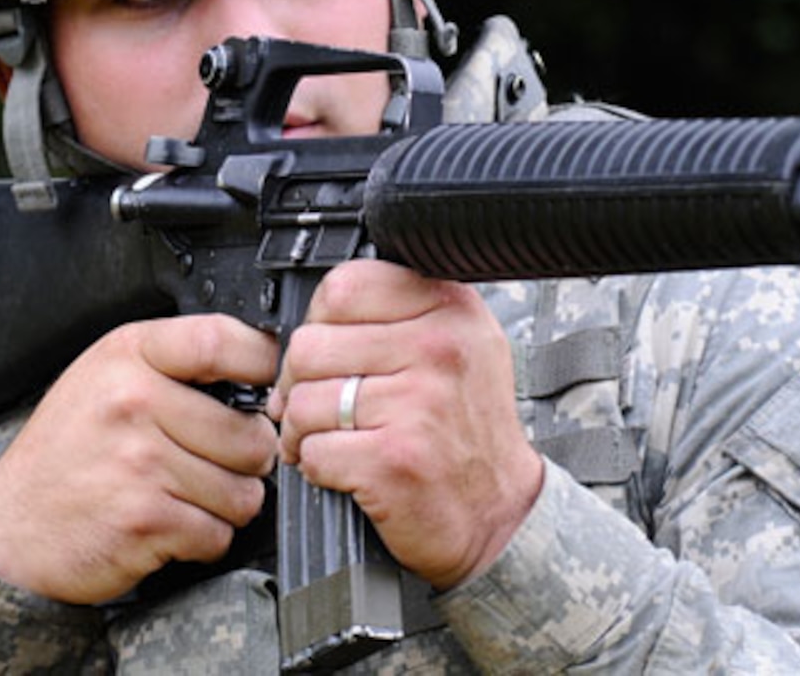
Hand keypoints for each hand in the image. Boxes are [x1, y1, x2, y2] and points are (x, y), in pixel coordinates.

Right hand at [0, 314, 279, 604]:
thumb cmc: (65, 450)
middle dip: (246, 459)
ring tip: (185, 495)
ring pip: (243, 491)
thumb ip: (172, 365)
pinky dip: (202, 539)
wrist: (10, 524)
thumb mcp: (104, 377)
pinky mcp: (146, 519)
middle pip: (250, 434)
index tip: (267, 385)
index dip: (263, 364)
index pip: (221, 340)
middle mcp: (134, 402)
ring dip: (225, 504)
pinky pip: (217, 534)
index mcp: (128, 356)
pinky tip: (170, 524)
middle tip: (215, 462)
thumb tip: (260, 373)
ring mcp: (140, 462)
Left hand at [269, 260, 543, 589]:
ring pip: (304, 401)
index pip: (345, 286)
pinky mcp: (393, 459)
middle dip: (298, 382)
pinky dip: (315, 467)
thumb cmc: (468, 429)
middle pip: (311, 345)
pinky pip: (313, 450)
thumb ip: (399, 311)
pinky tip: (344, 467)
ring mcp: (417, 404)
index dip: (319, 321)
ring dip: (301, 429)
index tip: (329, 349)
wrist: (501, 512)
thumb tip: (315, 314)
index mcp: (451, 308)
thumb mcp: (459, 343)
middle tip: (318, 404)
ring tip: (328, 438)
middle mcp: (439, 349)